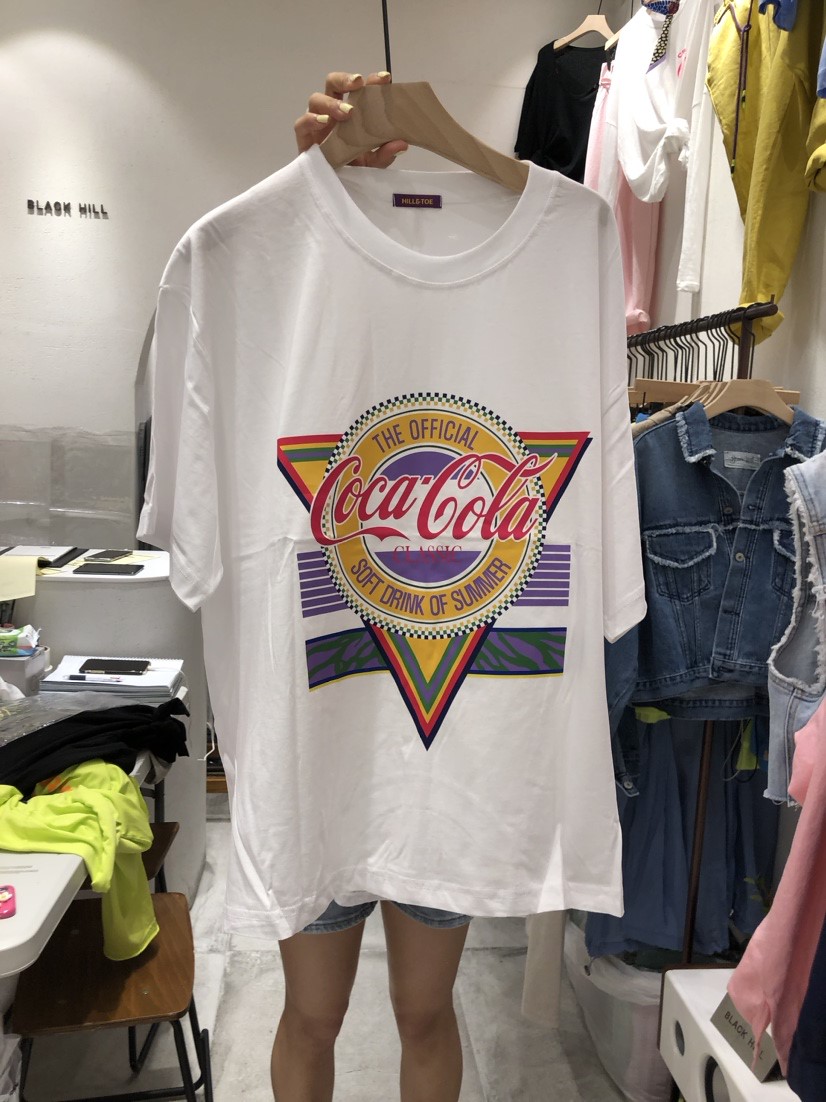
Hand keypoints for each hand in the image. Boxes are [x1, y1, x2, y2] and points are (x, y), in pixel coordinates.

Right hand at [294, 71, 408, 166]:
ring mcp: (316, 123)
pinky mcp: (304, 138)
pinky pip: (301, 124)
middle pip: (333, 83)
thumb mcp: (374, 163)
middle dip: (345, 79)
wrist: (334, 189)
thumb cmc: (353, 168)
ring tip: (346, 112)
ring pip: (316, 99)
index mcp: (351, 111)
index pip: (359, 89)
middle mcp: (332, 112)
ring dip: (331, 102)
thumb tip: (402, 144)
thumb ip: (385, 153)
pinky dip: (311, 120)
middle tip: (359, 84)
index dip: (371, 81)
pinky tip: (323, 122)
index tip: (385, 79)